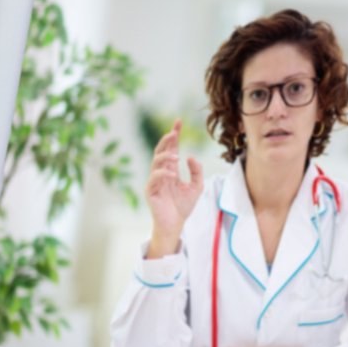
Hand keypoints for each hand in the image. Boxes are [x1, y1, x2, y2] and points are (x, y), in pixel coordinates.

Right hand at [144, 121, 204, 254]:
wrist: (175, 224)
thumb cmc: (183, 206)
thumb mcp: (196, 187)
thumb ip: (196, 172)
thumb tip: (190, 157)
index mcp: (171, 170)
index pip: (171, 149)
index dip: (174, 135)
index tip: (178, 122)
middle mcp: (162, 172)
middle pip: (161, 151)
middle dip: (166, 141)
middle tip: (173, 133)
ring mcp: (155, 181)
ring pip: (155, 162)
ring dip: (165, 157)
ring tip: (176, 157)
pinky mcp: (151, 191)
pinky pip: (154, 178)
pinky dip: (163, 174)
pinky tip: (173, 175)